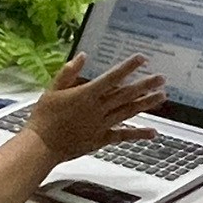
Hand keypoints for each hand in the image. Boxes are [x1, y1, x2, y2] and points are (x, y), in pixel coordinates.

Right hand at [26, 53, 166, 161]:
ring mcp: (101, 125)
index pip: (112, 78)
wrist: (41, 146)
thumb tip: (82, 56)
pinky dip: (138, 134)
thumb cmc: (43, 117)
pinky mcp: (101, 139)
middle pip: (126, 95)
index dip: (127, 67)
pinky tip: (152, 132)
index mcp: (86, 95)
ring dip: (146, 104)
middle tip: (161, 78)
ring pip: (128, 112)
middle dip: (145, 85)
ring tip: (162, 96)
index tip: (141, 58)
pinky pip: (123, 136)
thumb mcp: (52, 90)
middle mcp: (97, 109)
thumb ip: (68, 73)